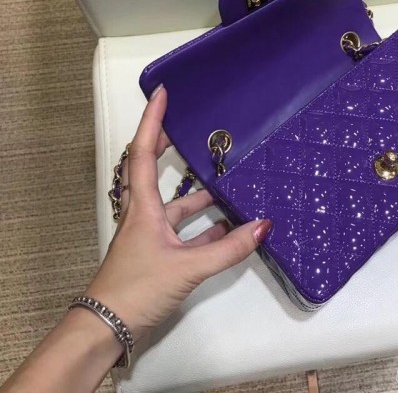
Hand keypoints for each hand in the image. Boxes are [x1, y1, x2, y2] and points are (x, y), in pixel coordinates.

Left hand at [85, 84, 271, 340]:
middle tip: (192, 128)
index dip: (153, 120)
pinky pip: (184, 232)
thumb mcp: (187, 267)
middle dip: (170, 145)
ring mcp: (150, 234)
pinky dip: (205, 229)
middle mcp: (143, 214)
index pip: (145, 152)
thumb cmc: (136, 288)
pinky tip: (228, 230)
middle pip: (155, 169)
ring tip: (228, 185)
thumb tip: (264, 226)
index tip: (161, 94)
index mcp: (142, 206)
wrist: (108, 328)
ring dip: (199, 196)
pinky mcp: (158, 253)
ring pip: (176, 205)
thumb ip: (228, 248)